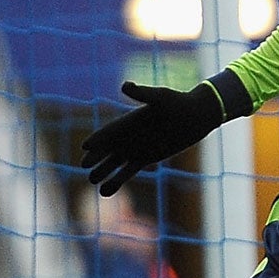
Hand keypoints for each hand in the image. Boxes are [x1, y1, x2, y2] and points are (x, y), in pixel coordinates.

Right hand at [81, 81, 226, 194]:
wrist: (193, 117)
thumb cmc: (177, 103)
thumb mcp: (159, 97)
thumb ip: (142, 93)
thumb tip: (124, 86)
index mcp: (127, 121)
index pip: (108, 131)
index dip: (97, 138)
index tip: (86, 146)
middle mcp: (127, 136)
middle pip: (106, 149)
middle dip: (95, 157)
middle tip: (85, 165)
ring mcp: (133, 148)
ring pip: (112, 163)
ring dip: (102, 172)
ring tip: (92, 181)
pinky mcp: (143, 160)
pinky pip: (126, 173)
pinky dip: (115, 181)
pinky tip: (104, 192)